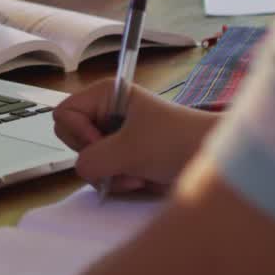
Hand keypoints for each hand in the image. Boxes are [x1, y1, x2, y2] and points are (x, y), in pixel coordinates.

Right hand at [53, 78, 219, 193]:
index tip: (104, 142)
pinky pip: (102, 171)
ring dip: (110, 173)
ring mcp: (114, 134)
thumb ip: (92, 159)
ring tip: (137, 173)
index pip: (64, 113)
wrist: (210, 158)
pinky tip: (140, 178)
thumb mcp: (129, 150)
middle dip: (95, 157)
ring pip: (87, 159)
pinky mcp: (123, 154)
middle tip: (120, 160)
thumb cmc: (176, 142)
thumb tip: (81, 169)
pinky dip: (118, 180)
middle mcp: (106, 111)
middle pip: (72, 137)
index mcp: (106, 94)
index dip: (78, 133)